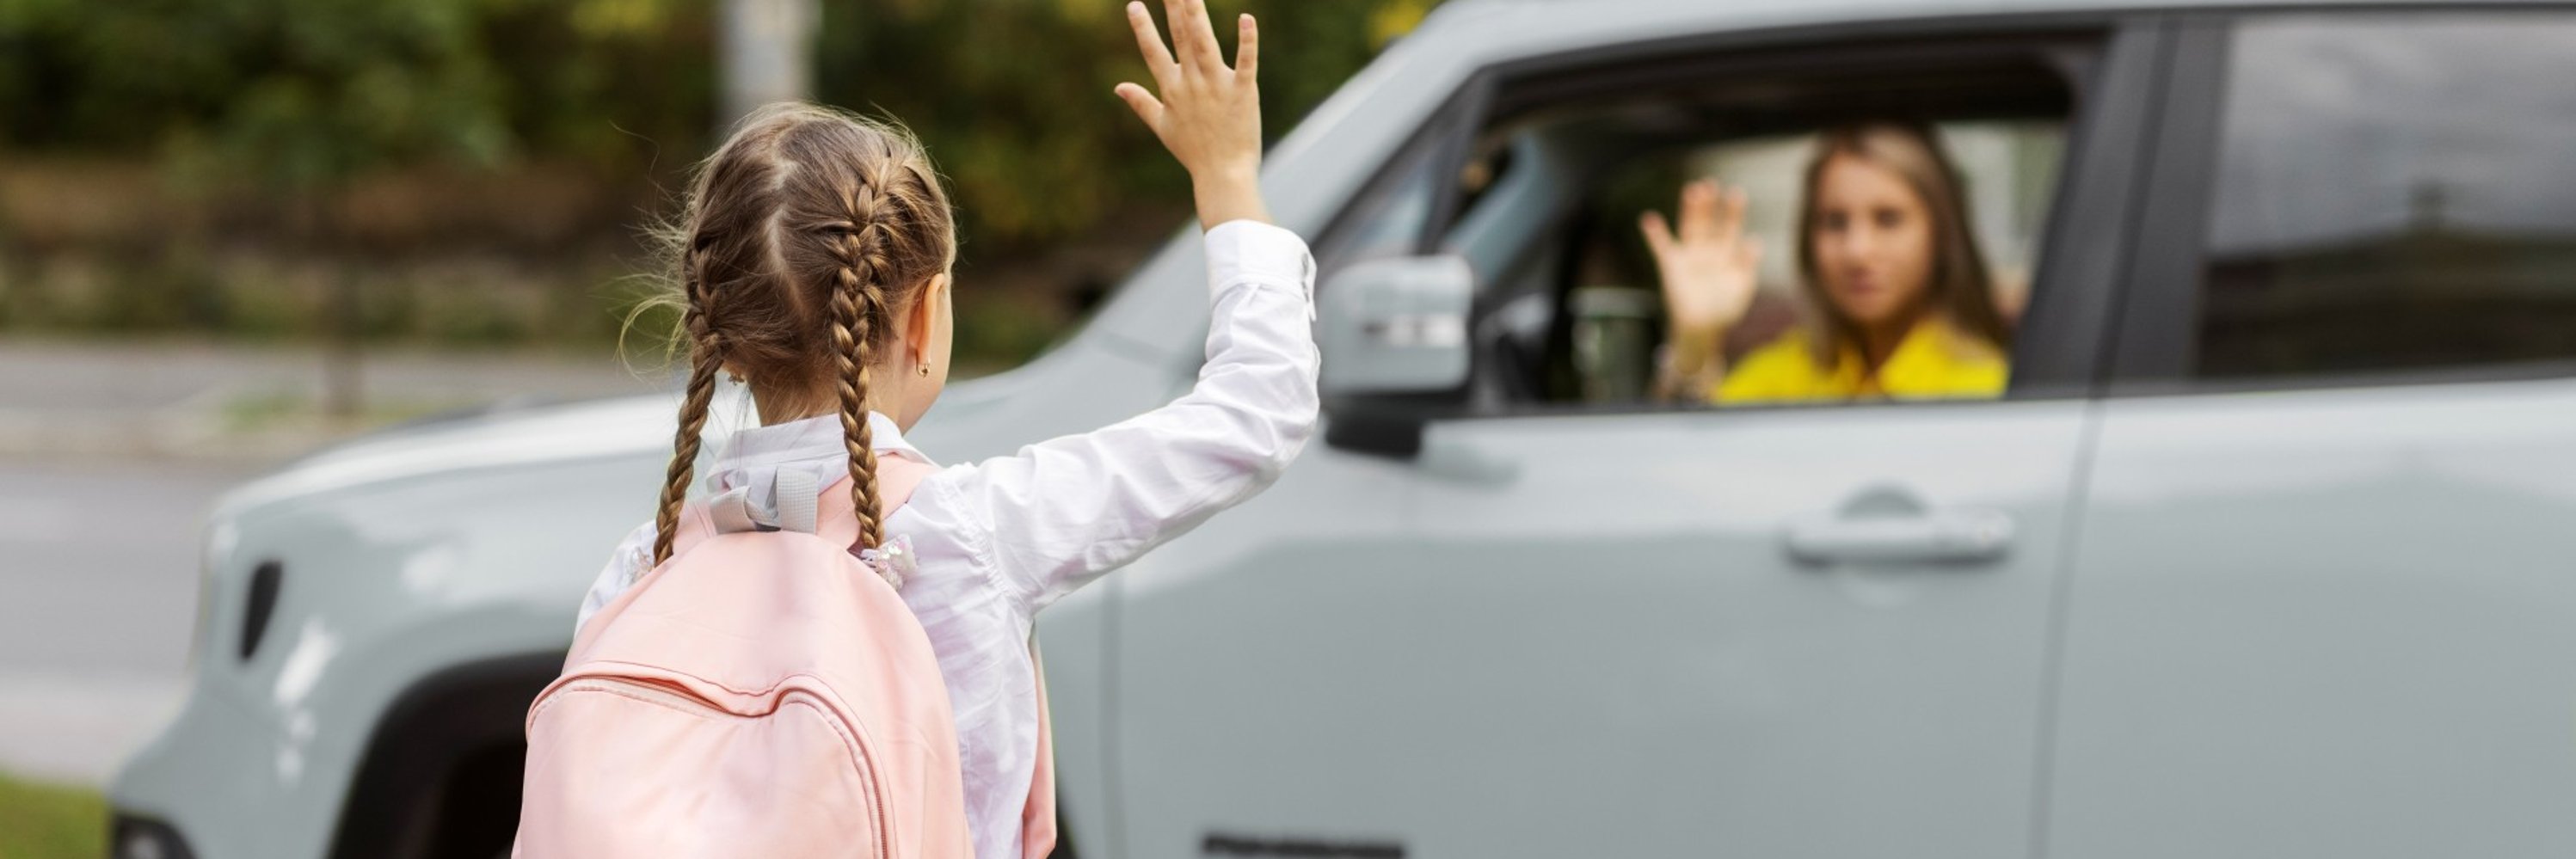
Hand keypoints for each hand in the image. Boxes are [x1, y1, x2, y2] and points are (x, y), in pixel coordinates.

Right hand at [1116, 0, 1268, 229]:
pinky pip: (1246, 61)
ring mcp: (1218, 85)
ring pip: (1205, 44)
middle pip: (1180, 38)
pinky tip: (1246, 17)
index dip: (1143, 28)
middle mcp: (1192, 83)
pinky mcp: (1244, 91)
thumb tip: (1118, 87)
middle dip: (1174, 7)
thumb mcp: (1162, 126)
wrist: (1223, 174)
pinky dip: (1247, 40)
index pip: (1153, 52)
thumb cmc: (1193, 152)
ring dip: (1198, 17)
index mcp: (1172, 89)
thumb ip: (1140, 103)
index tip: (1134, 4)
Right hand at [1639, 180, 1763, 337]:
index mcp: (1726, 253)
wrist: (1702, 329)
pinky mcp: (1671, 267)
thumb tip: (1754, 242)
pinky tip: (1649, 218)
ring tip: (1691, 190)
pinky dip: (1655, 234)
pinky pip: (1661, 248)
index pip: (1730, 227)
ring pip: (1688, 228)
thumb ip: (1747, 266)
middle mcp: (1707, 250)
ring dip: (1689, 210)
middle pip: (1708, 222)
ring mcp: (1689, 256)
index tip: (1735, 193)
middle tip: (1709, 184)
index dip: (1732, 211)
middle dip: (1708, 204)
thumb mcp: (1742, 287)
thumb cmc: (1725, 309)